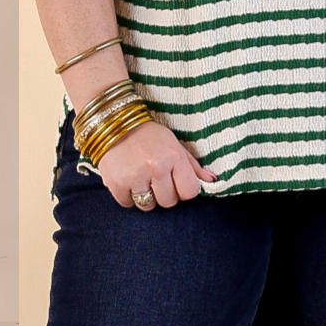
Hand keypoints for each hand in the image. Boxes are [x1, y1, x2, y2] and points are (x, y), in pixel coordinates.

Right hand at [95, 120, 217, 208]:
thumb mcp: (173, 143)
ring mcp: (135, 176)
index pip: (189, 192)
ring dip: (144, 196)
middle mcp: (156, 168)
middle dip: (162, 193)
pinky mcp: (116, 182)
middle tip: (153, 177)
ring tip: (139, 177)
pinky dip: (126, 195)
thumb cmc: (147, 134)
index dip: (182, 189)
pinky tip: (125, 179)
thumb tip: (212, 181)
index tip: (173, 181)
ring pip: (148, 205)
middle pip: (169, 202)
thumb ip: (192, 165)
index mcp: (173, 157)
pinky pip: (127, 203)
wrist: (112, 120)